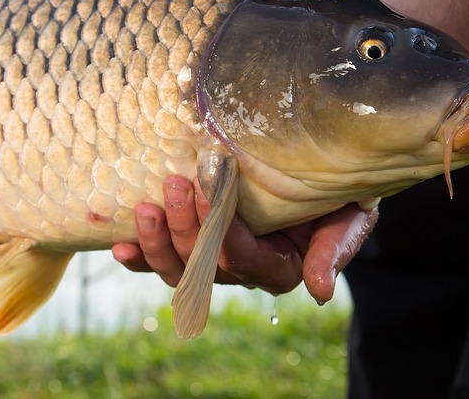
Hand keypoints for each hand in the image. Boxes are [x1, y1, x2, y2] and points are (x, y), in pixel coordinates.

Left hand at [115, 176, 376, 303]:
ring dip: (156, 241)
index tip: (208, 187)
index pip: (242, 257)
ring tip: (144, 209)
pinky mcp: (189, 248)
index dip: (221, 228)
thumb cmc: (335, 193)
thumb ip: (335, 249)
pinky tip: (120, 248)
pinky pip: (159, 261)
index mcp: (279, 267)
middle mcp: (241, 270)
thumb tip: (320, 291)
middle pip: (203, 264)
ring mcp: (211, 262)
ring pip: (177, 269)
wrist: (319, 176)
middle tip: (174, 183)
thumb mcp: (348, 216)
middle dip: (185, 225)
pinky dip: (138, 256)